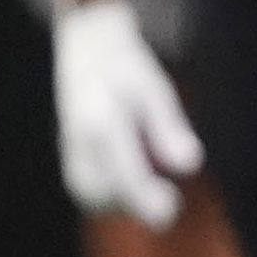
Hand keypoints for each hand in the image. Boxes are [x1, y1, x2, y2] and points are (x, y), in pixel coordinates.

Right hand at [53, 0, 202, 229]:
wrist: (86, 45)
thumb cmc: (127, 65)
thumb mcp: (155, 89)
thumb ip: (169, 128)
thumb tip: (188, 166)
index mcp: (101, 122)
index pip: (121, 175)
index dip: (145, 200)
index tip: (168, 211)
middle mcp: (78, 138)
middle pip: (99, 194)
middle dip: (134, 205)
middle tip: (168, 200)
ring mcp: (68, 145)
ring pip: (89, 194)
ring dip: (122, 203)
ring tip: (153, 189)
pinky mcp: (68, 151)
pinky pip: (85, 187)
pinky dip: (110, 194)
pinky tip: (136, 179)